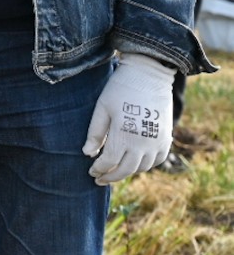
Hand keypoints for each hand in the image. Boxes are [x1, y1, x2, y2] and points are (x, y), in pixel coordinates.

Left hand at [83, 53, 174, 183]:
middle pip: (125, 169)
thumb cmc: (120, 89)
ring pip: (141, 167)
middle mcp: (143, 144)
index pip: (109, 162)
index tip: (90, 171)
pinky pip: (157, 160)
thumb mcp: (102, 108)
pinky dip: (145, 165)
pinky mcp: (166, 138)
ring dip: (127, 172)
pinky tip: (134, 163)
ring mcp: (157, 142)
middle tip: (99, 179)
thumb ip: (95, 132)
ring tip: (114, 171)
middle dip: (111, 176)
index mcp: (124, 136)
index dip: (98, 169)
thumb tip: (87, 153)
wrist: (149, 75)